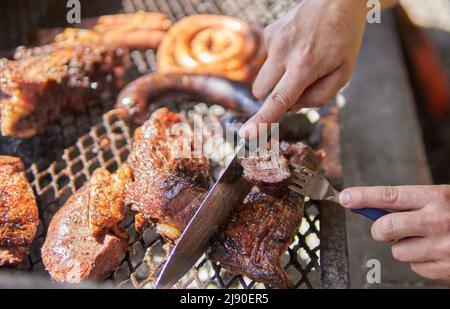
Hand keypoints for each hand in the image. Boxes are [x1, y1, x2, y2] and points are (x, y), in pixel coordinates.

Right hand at [240, 0, 366, 139]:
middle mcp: (284, 53)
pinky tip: (295, 49)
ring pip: (261, 79)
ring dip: (275, 81)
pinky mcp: (269, 33)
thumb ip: (319, 97)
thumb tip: (293, 106)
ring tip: (299, 63)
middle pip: (261, 93)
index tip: (246, 136)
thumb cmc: (343, 38)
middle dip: (273, 98)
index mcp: (305, 66)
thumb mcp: (343, 73)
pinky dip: (277, 63)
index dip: (262, 121)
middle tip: (297, 87)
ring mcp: (273, 41)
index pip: (278, 100)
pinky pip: (265, 60)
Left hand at [339, 185, 449, 283]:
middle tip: (387, 229)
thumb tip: (370, 208)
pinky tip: (438, 253)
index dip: (363, 197)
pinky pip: (415, 267)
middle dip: (380, 230)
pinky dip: (422, 261)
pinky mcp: (446, 269)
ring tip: (428, 239)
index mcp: (436, 197)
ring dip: (406, 247)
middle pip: (385, 228)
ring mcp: (443, 247)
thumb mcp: (441, 198)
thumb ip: (409, 203)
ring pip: (398, 251)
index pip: (390, 196)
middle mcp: (438, 221)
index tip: (345, 198)